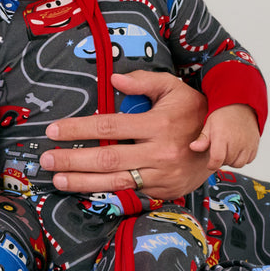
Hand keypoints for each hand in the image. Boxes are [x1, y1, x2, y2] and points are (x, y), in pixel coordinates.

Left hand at [40, 70, 212, 199]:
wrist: (222, 144)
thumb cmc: (192, 112)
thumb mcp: (172, 88)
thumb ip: (143, 81)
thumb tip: (113, 79)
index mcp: (159, 124)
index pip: (109, 127)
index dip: (79, 129)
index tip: (55, 131)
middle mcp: (159, 153)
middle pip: (107, 158)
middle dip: (73, 159)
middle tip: (47, 158)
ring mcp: (162, 176)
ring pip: (115, 180)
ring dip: (83, 182)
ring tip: (58, 178)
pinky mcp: (163, 191)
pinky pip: (130, 191)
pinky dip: (106, 191)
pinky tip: (84, 188)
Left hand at [189, 104, 259, 169]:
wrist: (241, 107)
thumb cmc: (223, 115)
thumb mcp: (209, 124)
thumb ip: (202, 139)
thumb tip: (193, 147)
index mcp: (222, 136)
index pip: (217, 159)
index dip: (212, 165)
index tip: (209, 164)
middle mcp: (237, 142)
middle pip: (227, 162)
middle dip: (221, 159)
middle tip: (219, 149)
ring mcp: (248, 144)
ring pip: (238, 164)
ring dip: (232, 160)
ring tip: (228, 150)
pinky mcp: (255, 146)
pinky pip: (249, 160)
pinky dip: (242, 158)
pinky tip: (237, 149)